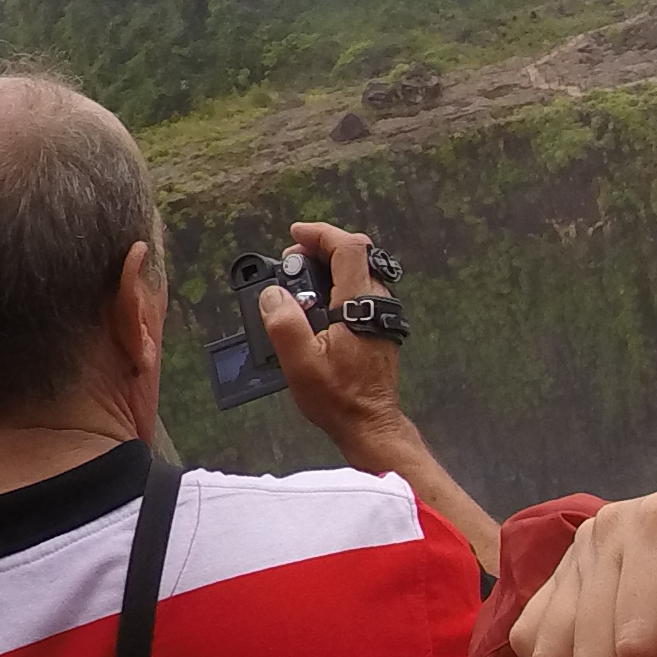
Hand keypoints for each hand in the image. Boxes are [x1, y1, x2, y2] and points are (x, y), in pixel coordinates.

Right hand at [260, 222, 411, 458]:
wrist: (370, 423)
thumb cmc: (338, 397)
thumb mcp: (300, 363)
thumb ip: (285, 324)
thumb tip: (273, 294)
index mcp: (360, 304)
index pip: (349, 248)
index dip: (321, 234)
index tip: (296, 234)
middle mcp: (378, 303)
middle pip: (356, 255)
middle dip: (321, 248)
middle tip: (291, 261)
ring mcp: (382, 315)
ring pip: (360, 271)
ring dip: (329, 266)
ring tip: (298, 281)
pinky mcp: (380, 327)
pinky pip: (360, 290)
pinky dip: (337, 284)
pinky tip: (317, 303)